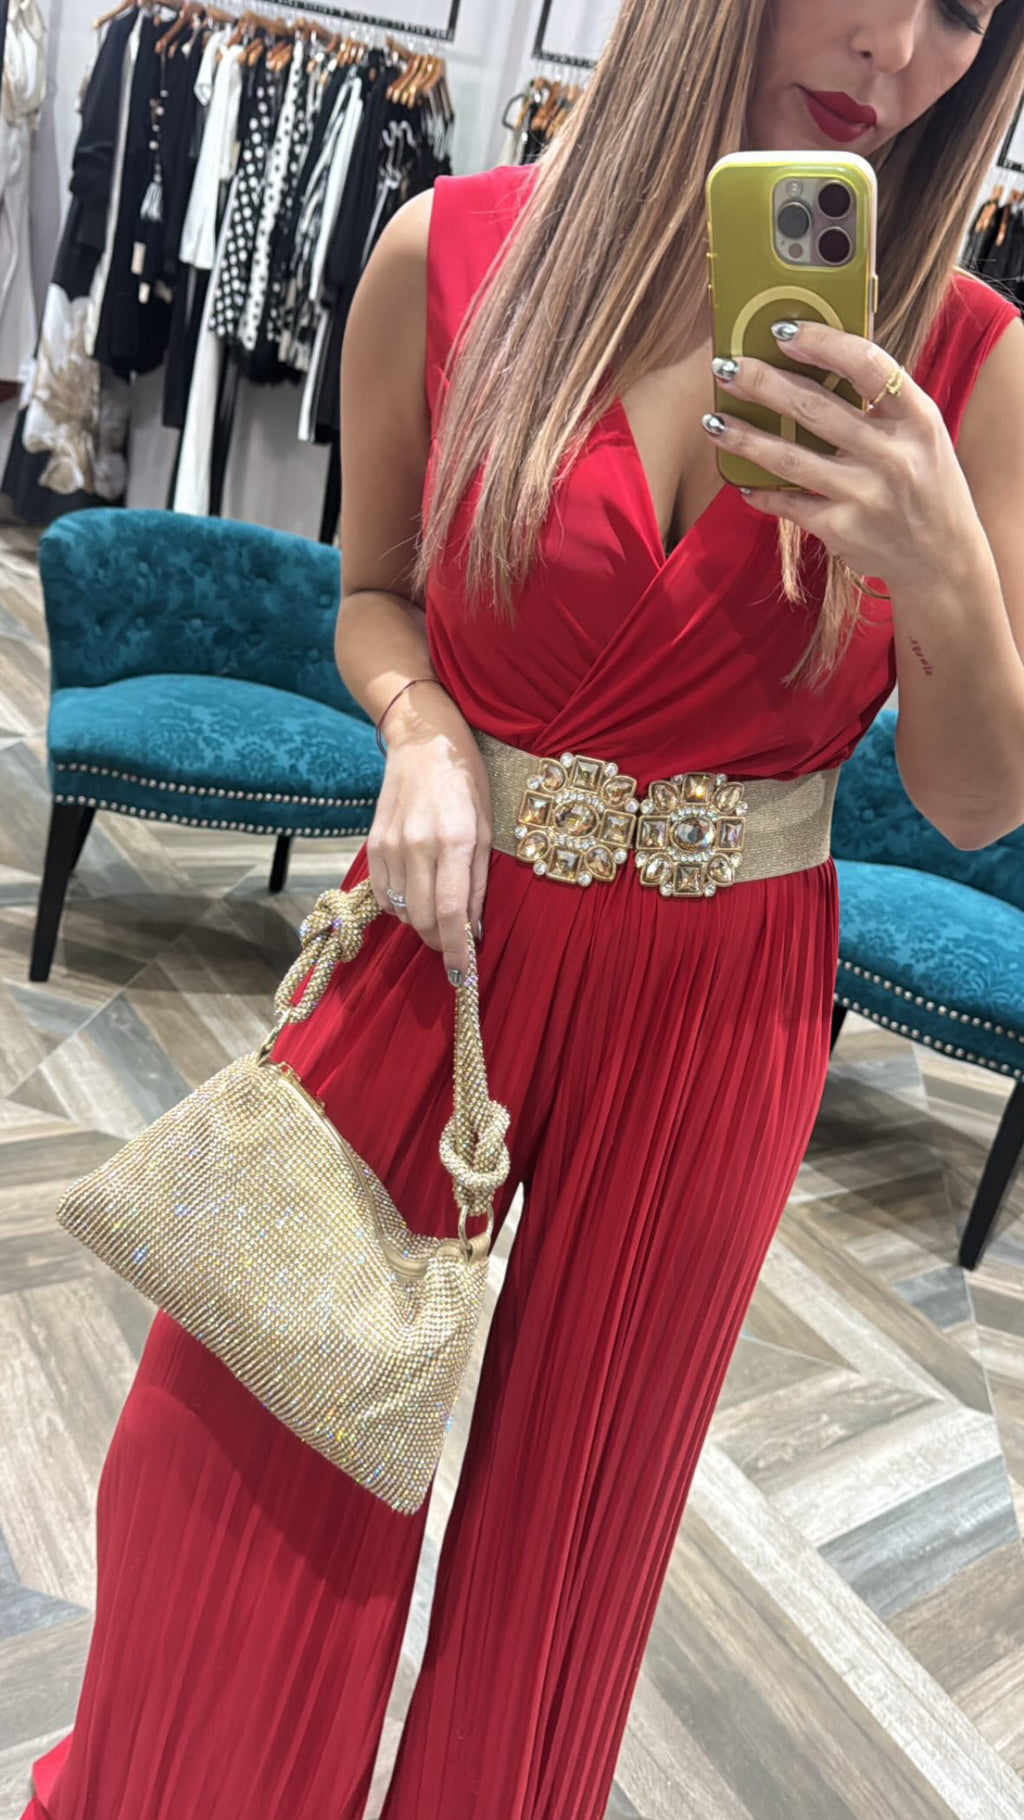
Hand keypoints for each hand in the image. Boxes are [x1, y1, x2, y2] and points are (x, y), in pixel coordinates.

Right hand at [367, 689, 492, 984]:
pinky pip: (383, 896)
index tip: (463, 976)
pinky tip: (416, 900)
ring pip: (402, 911)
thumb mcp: (489, 828)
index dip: (457, 952)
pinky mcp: (374, 844)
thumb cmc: (467, 781)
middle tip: (455, 950)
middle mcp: (419, 845)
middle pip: (423, 920)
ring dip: (422, 925)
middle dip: (440, 944)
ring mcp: (392, 845)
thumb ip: (478, 882)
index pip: (451, 913)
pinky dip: (400, 909)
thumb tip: (472, 930)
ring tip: (438, 917)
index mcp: (456, 840)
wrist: (423, 740)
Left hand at [705, 320, 981, 594]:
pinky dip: (761, 492)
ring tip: (712, 421)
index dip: (822, 343)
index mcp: (917, 419)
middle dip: (763, 384)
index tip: (782, 331)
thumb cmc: (925, 484)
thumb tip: (819, 358)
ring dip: (744, 437)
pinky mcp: (842, 530)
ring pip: (790, 458)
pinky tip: (741, 481)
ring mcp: (865, 495)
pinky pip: (788, 504)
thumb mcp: (922, 435)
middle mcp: (892, 455)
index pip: (867, 365)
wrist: (942, 559)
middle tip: (725, 368)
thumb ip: (883, 402)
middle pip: (816, 409)